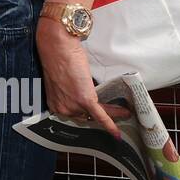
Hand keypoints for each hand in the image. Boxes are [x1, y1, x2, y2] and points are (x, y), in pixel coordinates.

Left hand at [35, 18, 127, 135]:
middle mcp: (62, 108)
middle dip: (100, 116)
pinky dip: (110, 124)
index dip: (86, 115)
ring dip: (113, 113)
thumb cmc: (58, 57)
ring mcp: (73, 105)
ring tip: (125, 112)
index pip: (73, 115)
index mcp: (55, 104)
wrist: (58, 46)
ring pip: (95, 115)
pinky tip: (117, 133)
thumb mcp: (62, 80)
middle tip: (116, 113)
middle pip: (85, 117)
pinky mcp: (85, 99)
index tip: (95, 117)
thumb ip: (70, 91)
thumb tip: (82, 92)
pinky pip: (100, 115)